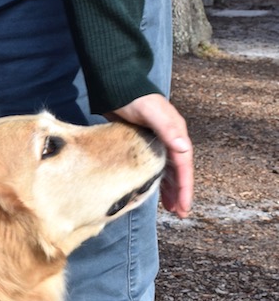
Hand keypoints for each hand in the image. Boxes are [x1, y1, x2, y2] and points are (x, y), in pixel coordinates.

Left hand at [105, 94, 193, 218]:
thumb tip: (185, 149)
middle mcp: (169, 139)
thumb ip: (167, 129)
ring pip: (166, 171)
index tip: (184, 207)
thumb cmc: (134, 97)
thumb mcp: (151, 112)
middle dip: (180, 193)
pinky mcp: (141, 143)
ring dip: (169, 189)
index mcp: (176, 134)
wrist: (116, 86)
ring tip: (171, 209)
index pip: (183, 166)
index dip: (185, 188)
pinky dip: (155, 179)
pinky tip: (151, 190)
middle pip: (178, 172)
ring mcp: (156, 142)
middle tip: (180, 214)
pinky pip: (152, 166)